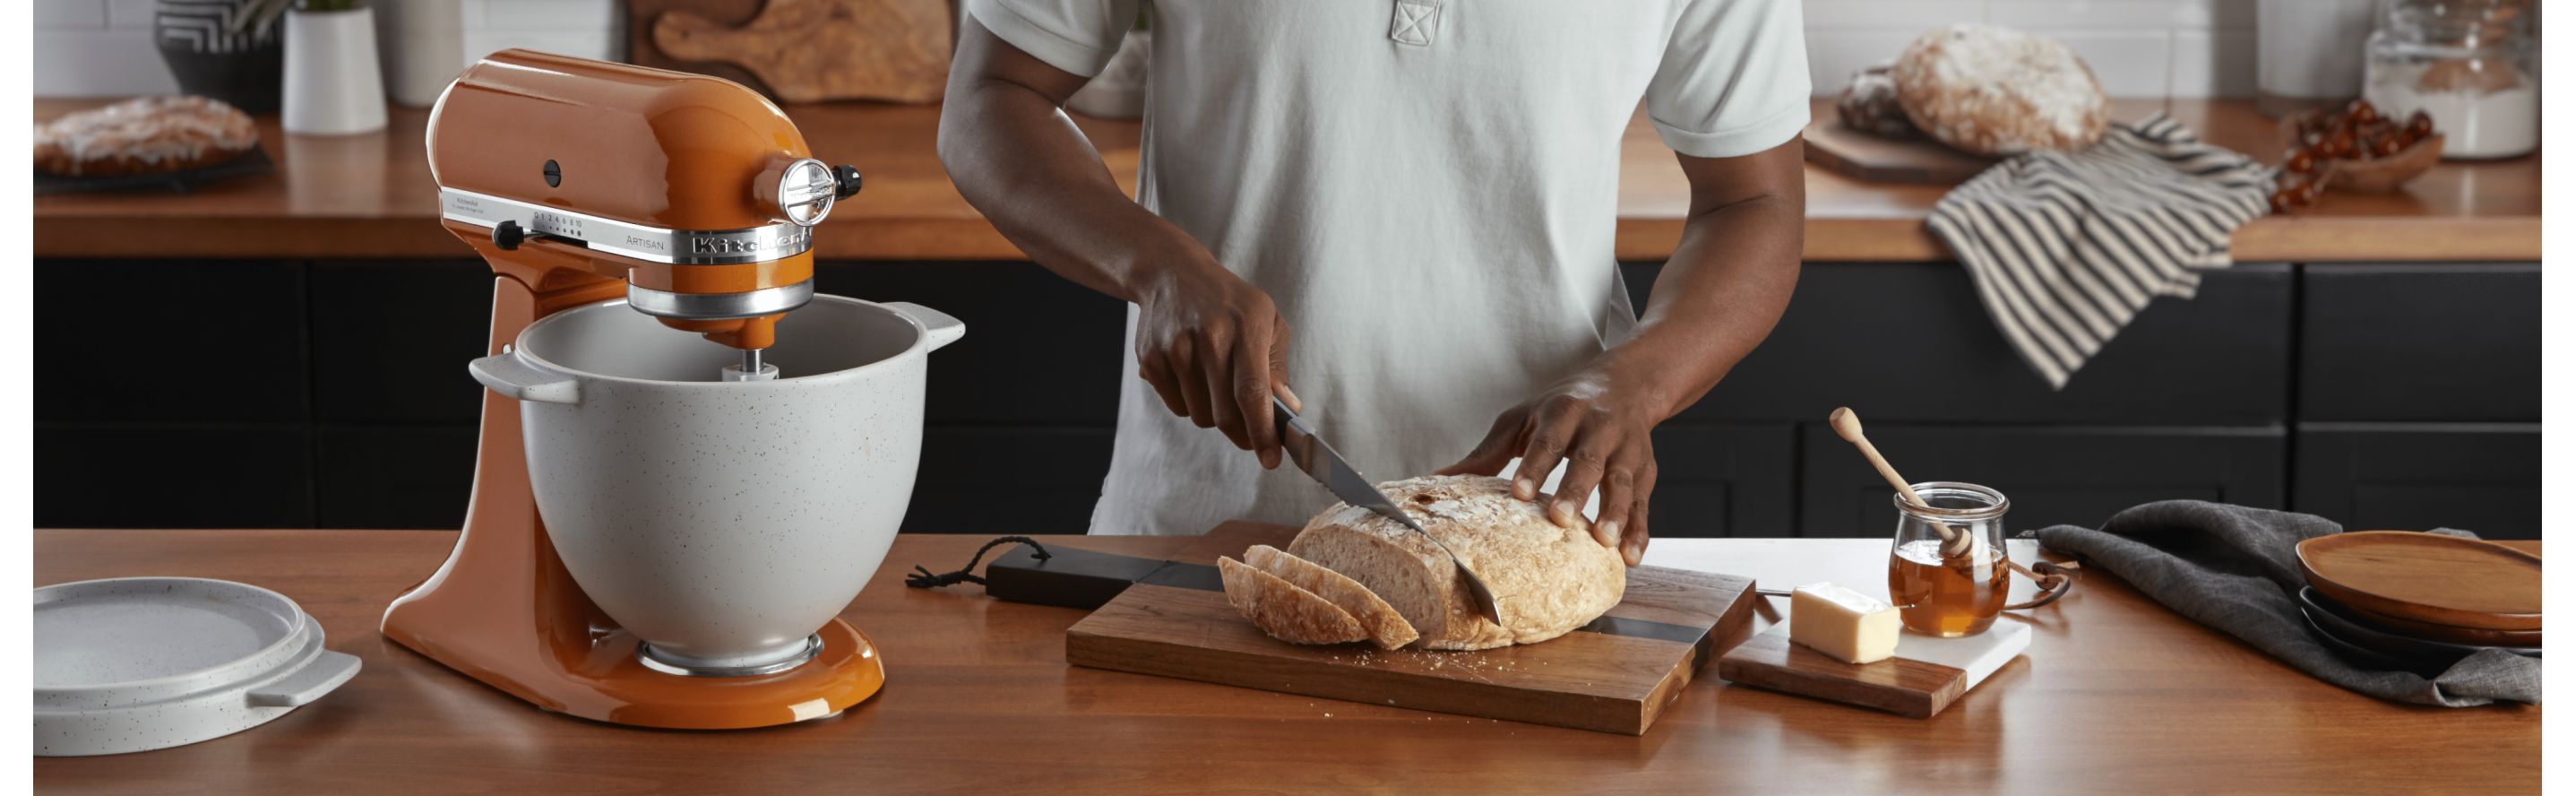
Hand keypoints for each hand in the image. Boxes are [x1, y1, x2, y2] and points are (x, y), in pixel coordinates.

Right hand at [1134, 257, 1297, 468]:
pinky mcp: (1151, 359)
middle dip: (1242, 433)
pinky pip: (1177, 406)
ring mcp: (1176, 349)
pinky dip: (1190, 402)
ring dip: (1213, 414)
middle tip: (1251, 432)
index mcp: (1246, 326)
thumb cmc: (1229, 302)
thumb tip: (1287, 410)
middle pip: (1225, 414)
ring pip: (1200, 416)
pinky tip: (1193, 374)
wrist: (1172, 274)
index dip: (1262, 431)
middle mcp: (1209, 337)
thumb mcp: (1266, 321)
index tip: (1271, 459)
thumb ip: (1277, 367)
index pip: (1253, 391)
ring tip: (1216, 383)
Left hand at [1437, 369, 1660, 565]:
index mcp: (1563, 412)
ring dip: (1615, 512)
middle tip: (1560, 519)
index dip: (1534, 466)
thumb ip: (1487, 453)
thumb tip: (1437, 478)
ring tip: (1603, 542)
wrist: (1625, 384)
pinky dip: (1640, 530)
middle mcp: (1599, 427)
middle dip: (1576, 489)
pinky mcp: (1646, 470)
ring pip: (1623, 481)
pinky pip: (1645, 502)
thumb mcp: (1523, 419)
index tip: (1519, 493)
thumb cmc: (1562, 408)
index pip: (1547, 440)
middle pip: (1588, 460)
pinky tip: (1630, 556)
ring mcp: (1627, 449)